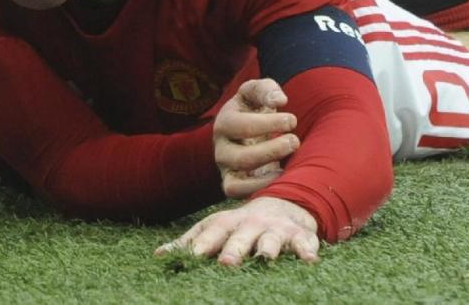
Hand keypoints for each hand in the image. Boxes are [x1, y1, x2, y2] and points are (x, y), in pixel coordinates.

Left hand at [155, 196, 318, 266]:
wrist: (282, 206)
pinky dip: (307, 251)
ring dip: (268, 248)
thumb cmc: (241, 226)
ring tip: (265, 258)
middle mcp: (251, 224)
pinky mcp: (299, 236)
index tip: (193, 257)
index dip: (204, 244)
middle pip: (241, 237)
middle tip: (226, 262)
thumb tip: (158, 257)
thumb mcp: (216, 229)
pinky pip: (304, 243)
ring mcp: (275, 229)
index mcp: (229, 223)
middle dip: (234, 249)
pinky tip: (310, 261)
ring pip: (271, 239)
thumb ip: (190, 242)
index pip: (214, 232)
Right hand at [213, 78, 298, 198]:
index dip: (268, 124)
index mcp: (225, 121)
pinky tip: (280, 176)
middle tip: (294, 141)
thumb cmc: (255, 108)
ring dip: (266, 176)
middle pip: (241, 157)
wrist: (248, 128)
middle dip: (271, 151)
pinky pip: (237, 193)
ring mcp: (225, 168)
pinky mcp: (231, 183)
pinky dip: (257, 189)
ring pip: (236, 181)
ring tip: (287, 164)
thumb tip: (279, 101)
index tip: (292, 119)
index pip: (242, 125)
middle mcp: (220, 147)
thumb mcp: (258, 93)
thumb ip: (267, 91)